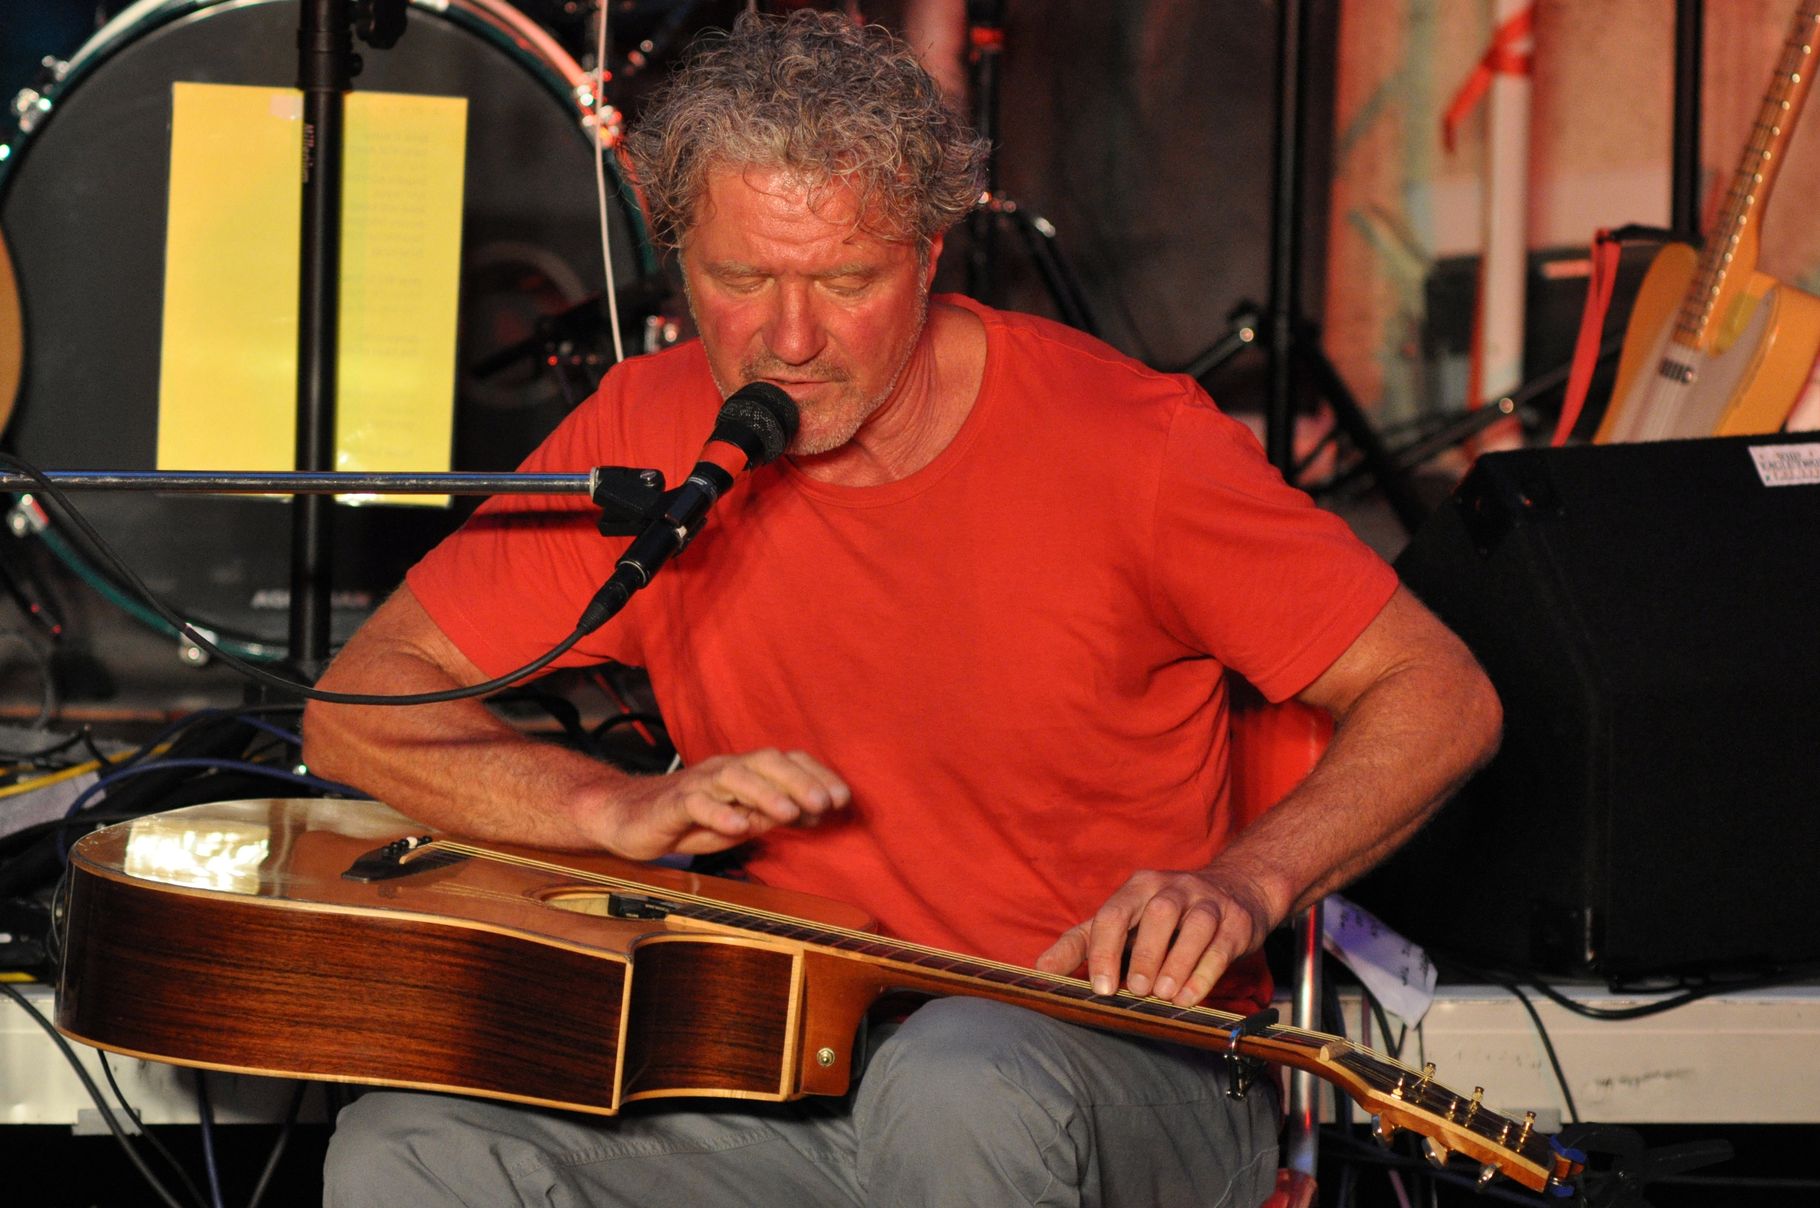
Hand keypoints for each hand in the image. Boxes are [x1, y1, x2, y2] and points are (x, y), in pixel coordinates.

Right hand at [598, 748, 849, 859]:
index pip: (787, 762)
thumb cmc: (690, 819)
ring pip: (735, 778)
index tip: (843, 799)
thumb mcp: (740, 821)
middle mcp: (726, 770)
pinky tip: (738, 827)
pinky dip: (719, 813)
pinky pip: (697, 803)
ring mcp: (699, 784)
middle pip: (766, 763)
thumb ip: (773, 815)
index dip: (816, 775)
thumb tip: (816, 813)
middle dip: (799, 781)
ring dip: (766, 794)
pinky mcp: (673, 803)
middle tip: (825, 803)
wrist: (629, 818)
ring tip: (789, 813)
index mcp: (746, 772)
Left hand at [1033, 865, 1277, 1007]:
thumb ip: (1081, 944)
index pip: (1113, 914)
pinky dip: (1204, 973)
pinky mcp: (1235, 922)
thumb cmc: (1164, 916)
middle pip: (1157, 915)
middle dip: (1145, 955)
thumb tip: (1040, 971)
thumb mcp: (1122, 922)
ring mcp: (1206, 902)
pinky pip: (1220, 945)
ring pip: (1194, 926)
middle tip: (1137, 992)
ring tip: (1163, 996)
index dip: (1104, 951)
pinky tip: (1189, 998)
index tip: (1102, 989)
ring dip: (1177, 963)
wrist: (1234, 890)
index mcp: (1137, 888)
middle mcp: (1171, 888)